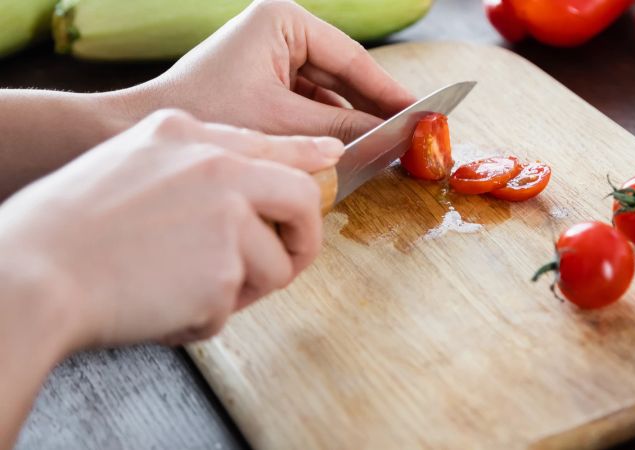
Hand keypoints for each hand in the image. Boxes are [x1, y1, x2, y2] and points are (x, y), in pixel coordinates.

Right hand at [0, 109, 341, 347]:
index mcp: (188, 135)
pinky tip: (161, 304)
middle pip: (303, 200)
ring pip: (274, 267)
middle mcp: (218, 169)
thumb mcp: (131, 159)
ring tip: (182, 290)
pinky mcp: (223, 272)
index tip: (330, 162)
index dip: (308, 159)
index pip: (273, 145)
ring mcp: (225, 219)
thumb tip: (251, 179)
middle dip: (302, 241)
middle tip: (284, 263)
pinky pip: (233, 307)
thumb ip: (195, 159)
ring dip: (239, 290)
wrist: (33, 273)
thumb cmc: (69, 225)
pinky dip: (202, 317)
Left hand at [125, 0, 415, 141]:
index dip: (389, 91)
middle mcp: (279, 31)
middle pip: (344, 75)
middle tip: (410, 138)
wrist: (136, 131)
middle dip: (373, 110)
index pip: (351, 59)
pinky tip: (349, 153)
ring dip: (351, 124)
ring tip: (385, 151)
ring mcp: (271, 56)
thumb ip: (345, 131)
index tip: (422, 114)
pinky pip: (309, 105)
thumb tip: (397, 138)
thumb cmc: (207, 118)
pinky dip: (327, 129)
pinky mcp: (263, 83)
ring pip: (329, 94)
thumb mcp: (285, 125)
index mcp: (283, 21)